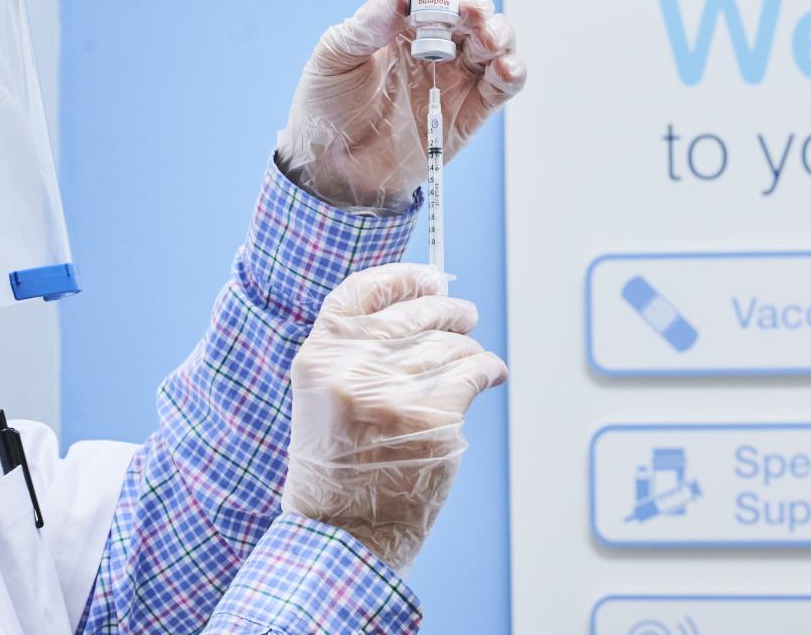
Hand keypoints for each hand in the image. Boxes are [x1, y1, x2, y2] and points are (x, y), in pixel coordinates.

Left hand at [277, 0, 526, 211]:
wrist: (330, 171)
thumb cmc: (326, 107)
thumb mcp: (334, 57)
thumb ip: (368, 23)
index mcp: (399, 19)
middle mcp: (433, 40)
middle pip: (467, 6)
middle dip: (473, 0)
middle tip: (465, 7)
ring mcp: (455, 75)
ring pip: (494, 40)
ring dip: (498, 31)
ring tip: (487, 37)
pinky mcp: (471, 111)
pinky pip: (502, 86)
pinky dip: (512, 72)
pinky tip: (505, 68)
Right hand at [281, 264, 506, 571]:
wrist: (341, 534)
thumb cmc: (338, 472)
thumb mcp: (323, 399)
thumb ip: (355, 354)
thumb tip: (416, 309)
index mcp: (318, 357)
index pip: (363, 291)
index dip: (402, 277)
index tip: (429, 277)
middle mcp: (352, 367)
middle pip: (414, 313)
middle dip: (448, 312)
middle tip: (465, 315)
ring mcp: (394, 391)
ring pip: (450, 344)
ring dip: (469, 349)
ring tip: (472, 360)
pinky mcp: (434, 416)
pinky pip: (476, 371)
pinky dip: (489, 370)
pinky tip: (492, 375)